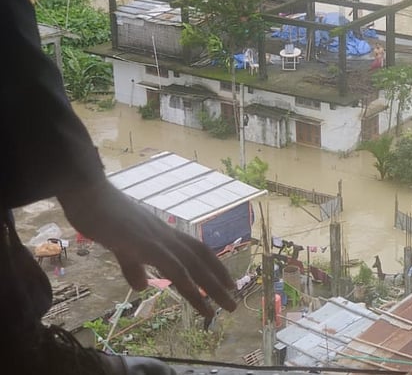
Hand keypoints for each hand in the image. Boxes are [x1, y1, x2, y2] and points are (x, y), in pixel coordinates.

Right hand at [58, 179, 236, 317]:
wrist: (88, 194)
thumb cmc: (102, 217)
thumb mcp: (120, 247)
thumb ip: (133, 266)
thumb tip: (143, 286)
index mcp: (163, 235)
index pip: (197, 251)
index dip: (214, 266)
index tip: (228, 283)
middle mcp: (167, 236)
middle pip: (200, 260)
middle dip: (218, 282)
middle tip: (234, 303)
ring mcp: (157, 238)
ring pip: (192, 265)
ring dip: (210, 287)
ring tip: (225, 307)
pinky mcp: (144, 243)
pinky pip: (171, 265)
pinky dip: (186, 281)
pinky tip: (195, 294)